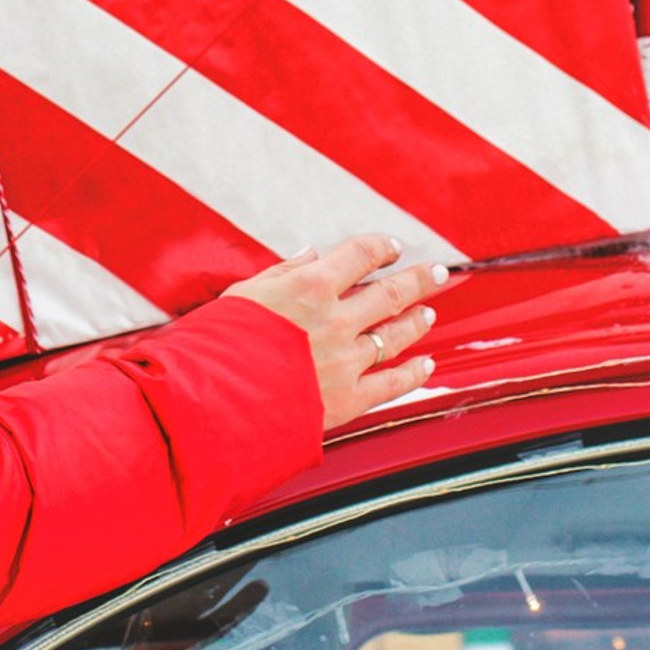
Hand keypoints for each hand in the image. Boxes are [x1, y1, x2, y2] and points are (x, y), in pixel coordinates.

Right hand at [225, 234, 446, 432]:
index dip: (381, 248)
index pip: (359, 256)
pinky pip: (392, 383)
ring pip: (395, 334)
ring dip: (417, 321)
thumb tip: (310, 257)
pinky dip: (414, 373)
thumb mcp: (243, 296)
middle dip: (417, 280)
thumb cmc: (218, 346)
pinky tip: (427, 365)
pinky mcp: (347, 399)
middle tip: (435, 273)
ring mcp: (346, 361)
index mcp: (309, 288)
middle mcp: (335, 321)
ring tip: (429, 313)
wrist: (213, 402)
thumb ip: (281, 274)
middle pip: (391, 293)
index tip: (392, 247)